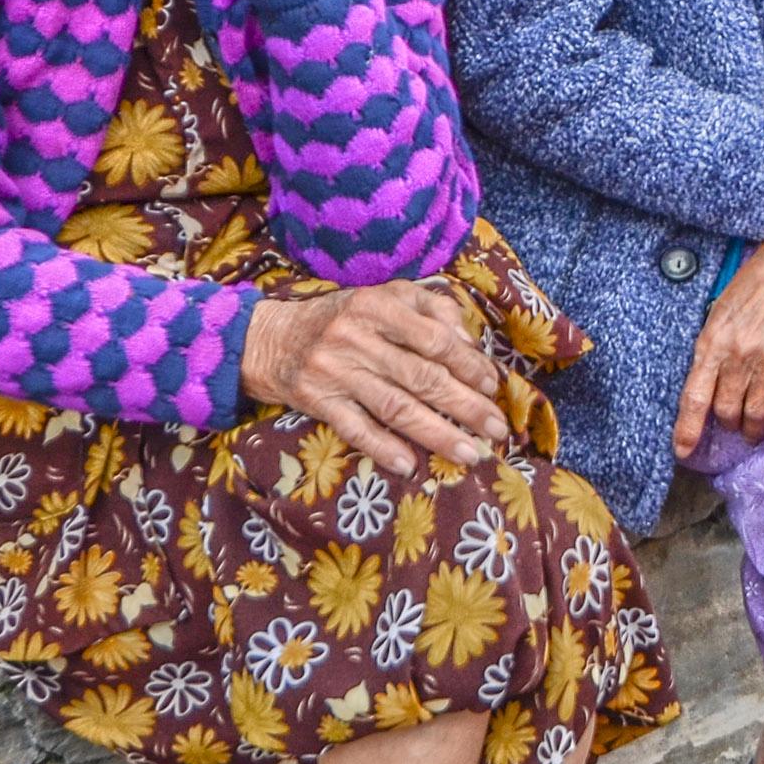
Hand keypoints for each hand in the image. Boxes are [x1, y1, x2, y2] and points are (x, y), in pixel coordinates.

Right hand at [241, 282, 508, 477]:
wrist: (267, 339)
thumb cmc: (340, 318)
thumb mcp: (382, 297)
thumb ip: (429, 308)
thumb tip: (468, 341)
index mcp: (377, 306)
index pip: (435, 339)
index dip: (468, 364)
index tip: (492, 386)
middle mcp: (356, 338)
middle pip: (421, 377)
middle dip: (465, 406)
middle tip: (496, 430)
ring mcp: (335, 372)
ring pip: (395, 407)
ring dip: (436, 434)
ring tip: (470, 453)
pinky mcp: (316, 401)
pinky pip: (355, 429)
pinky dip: (383, 448)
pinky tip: (410, 466)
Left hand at [673, 233, 763, 457]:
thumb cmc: (760, 277)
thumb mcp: (723, 305)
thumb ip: (715, 341)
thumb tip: (710, 373)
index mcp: (714, 341)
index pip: (694, 397)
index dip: (687, 429)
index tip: (682, 450)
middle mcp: (740, 357)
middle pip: (726, 412)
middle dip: (726, 425)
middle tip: (730, 425)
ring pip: (755, 416)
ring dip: (752, 430)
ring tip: (753, 432)